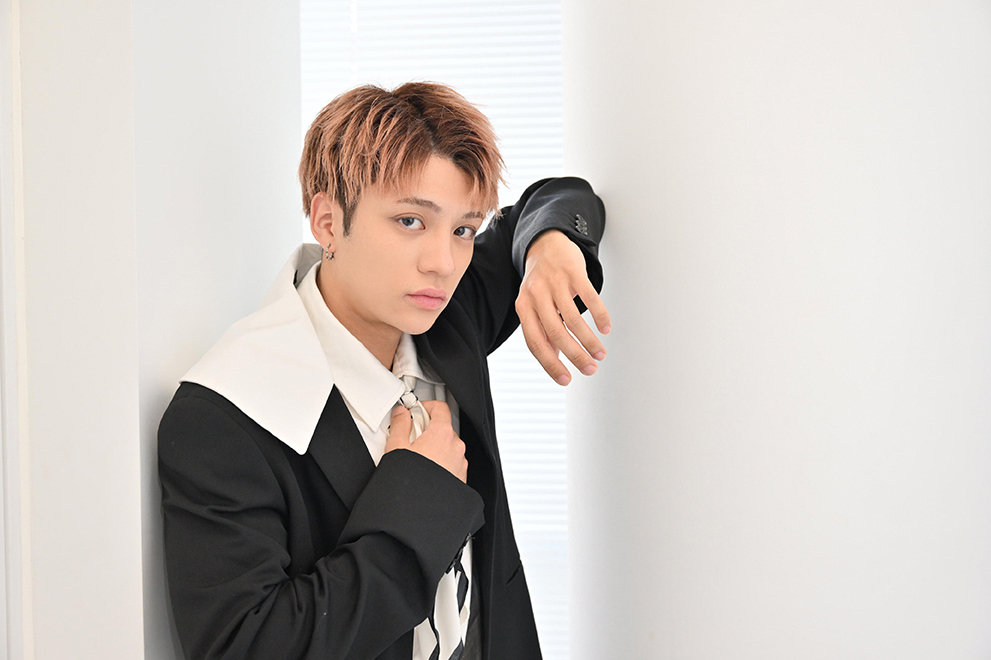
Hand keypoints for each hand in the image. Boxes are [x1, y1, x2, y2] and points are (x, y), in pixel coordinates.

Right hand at [384, 401, 467, 482]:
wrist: (422, 511)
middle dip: (427, 430)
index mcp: (442, 433)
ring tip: (416, 458)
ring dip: (434, 447)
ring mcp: (460, 462)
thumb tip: (402, 414)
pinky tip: (425, 472)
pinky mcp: (460, 477)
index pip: (439, 408)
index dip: (426, 406)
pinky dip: (440, 462)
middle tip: (411, 437)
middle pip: (443, 427)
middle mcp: (456, 446)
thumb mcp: (397, 447)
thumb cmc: (413, 480)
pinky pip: (451, 463)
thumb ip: (401, 425)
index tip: (416, 411)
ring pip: (448, 446)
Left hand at [516, 230, 610, 385]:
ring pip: (573, 318)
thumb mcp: (534, 305)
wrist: (546, 244)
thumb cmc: (541, 281)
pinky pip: (589, 296)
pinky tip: (606, 328)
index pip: (535, 343)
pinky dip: (599, 315)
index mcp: (523, 307)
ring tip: (600, 353)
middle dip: (575, 356)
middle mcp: (536, 295)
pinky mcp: (572, 271)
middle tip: (590, 369)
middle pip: (556, 333)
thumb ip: (542, 331)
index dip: (550, 364)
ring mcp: (554, 282)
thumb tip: (555, 360)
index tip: (566, 380)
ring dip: (589, 340)